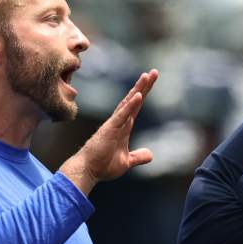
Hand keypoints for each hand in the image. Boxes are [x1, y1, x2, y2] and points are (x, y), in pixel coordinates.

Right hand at [60, 69, 158, 193]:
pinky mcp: (110, 129)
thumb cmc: (103, 165)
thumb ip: (138, 156)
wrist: (88, 171)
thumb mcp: (126, 161)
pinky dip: (130, 105)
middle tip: (154, 72)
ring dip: (138, 89)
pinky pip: (122, 115)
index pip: (136, 106)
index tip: (151, 80)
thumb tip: (150, 155)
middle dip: (144, 86)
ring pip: (128, 103)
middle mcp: (119, 122)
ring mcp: (114, 124)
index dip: (144, 93)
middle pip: (134, 100)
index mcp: (124, 127)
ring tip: (147, 76)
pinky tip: (138, 95)